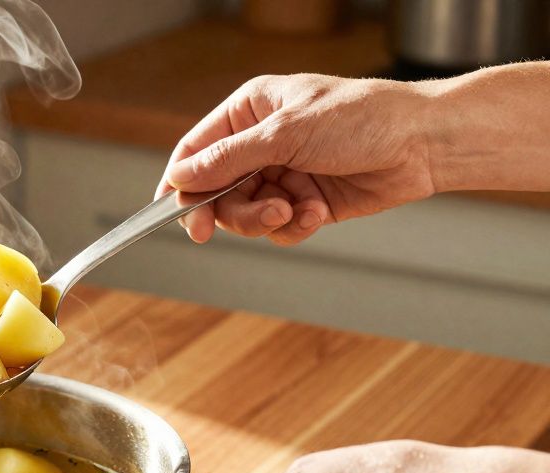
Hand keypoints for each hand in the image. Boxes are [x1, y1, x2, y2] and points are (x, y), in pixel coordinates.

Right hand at [156, 74, 438, 244]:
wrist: (423, 144)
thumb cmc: (362, 118)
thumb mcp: (286, 133)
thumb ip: (228, 159)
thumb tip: (180, 178)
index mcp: (250, 111)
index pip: (196, 151)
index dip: (183, 186)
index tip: (181, 216)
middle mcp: (261, 143)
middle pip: (217, 191)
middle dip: (234, 210)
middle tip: (241, 223)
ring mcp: (283, 174)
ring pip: (246, 214)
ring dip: (267, 219)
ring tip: (295, 211)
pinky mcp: (305, 203)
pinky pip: (279, 228)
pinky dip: (295, 226)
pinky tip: (318, 211)